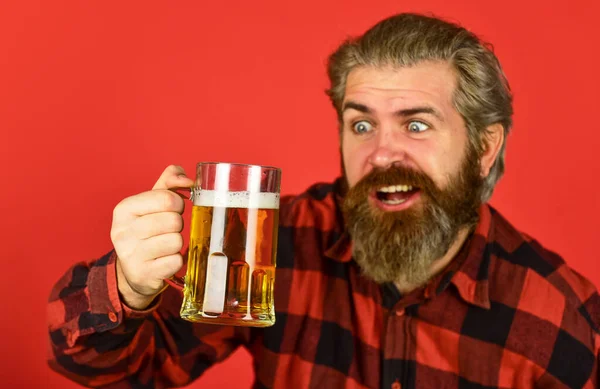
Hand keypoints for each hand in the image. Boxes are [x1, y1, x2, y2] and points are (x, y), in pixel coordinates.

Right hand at [110, 165, 193, 309]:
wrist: (133, 271)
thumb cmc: (147, 231)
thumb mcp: (151, 204)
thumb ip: (169, 183)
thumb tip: (188, 178)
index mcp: (124, 209)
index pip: (167, 198)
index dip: (177, 203)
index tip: (172, 209)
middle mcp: (122, 231)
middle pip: (173, 220)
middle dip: (177, 225)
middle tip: (168, 230)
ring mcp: (130, 255)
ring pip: (176, 241)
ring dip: (177, 243)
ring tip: (165, 245)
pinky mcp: (143, 274)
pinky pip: (176, 262)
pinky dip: (177, 261)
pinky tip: (164, 260)